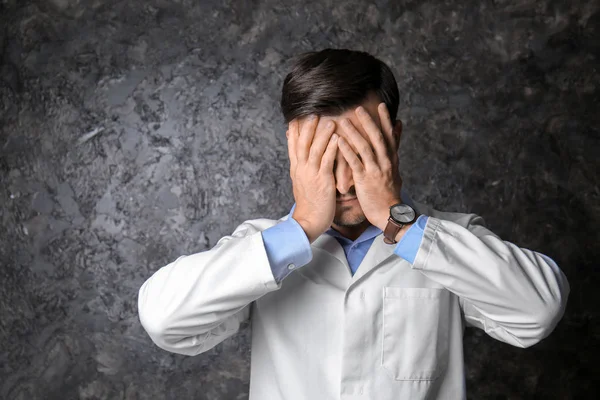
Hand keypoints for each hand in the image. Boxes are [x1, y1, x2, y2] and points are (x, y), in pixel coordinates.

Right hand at [287, 115, 338, 242]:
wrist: (308, 222)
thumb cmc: (309, 204)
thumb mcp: (301, 183)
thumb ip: (301, 168)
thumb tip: (300, 157)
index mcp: (296, 169)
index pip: (293, 146)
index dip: (295, 131)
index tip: (296, 117)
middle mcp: (302, 169)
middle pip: (302, 143)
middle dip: (307, 127)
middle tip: (313, 113)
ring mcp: (311, 174)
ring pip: (314, 149)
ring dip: (322, 134)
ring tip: (329, 120)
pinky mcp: (322, 181)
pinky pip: (327, 161)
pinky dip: (331, 148)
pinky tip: (337, 138)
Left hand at [337, 103, 403, 230]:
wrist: (389, 213)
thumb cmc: (389, 192)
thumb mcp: (395, 168)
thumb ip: (394, 146)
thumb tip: (399, 126)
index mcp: (391, 159)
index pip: (389, 135)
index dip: (385, 120)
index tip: (380, 104)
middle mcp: (385, 162)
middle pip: (377, 138)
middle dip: (368, 122)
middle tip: (358, 108)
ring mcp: (375, 171)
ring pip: (365, 148)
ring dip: (354, 133)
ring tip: (343, 121)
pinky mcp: (365, 180)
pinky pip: (355, 163)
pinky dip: (347, 151)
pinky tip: (339, 141)